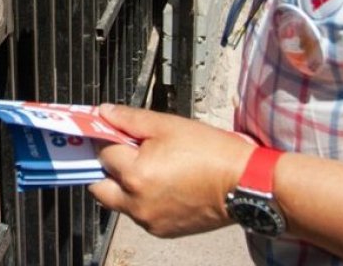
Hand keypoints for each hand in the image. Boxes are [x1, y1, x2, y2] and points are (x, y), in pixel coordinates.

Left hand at [89, 104, 255, 237]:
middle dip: (104, 168)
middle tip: (119, 152)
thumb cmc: (211, 152)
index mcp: (136, 174)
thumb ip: (130, 119)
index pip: (101, 153)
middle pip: (99, 186)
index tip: (110, 131)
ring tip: (147, 166)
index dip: (106, 138)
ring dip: (123, 185)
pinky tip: (161, 183)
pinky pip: (138, 214)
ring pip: (118, 202)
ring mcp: (149, 220)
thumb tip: (104, 112)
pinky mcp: (162, 230)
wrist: (243, 183)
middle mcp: (137, 203)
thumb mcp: (168, 125)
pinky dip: (141, 200)